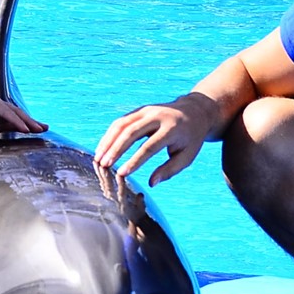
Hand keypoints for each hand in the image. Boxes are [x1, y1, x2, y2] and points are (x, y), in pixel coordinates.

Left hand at [0, 94, 44, 139]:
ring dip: (29, 123)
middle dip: (29, 121)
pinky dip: (21, 127)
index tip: (27, 129)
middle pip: (16, 113)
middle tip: (41, 128)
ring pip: (16, 118)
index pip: (7, 111)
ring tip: (43, 128)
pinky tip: (31, 131)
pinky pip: (11, 124)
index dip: (17, 120)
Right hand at [94, 93, 218, 184]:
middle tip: (104, 166)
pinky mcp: (140, 110)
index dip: (134, 161)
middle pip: (131, 132)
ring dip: (108, 141)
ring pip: (122, 124)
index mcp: (172, 129)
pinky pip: (121, 121)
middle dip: (115, 150)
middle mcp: (157, 116)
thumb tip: (151, 183)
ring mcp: (147, 111)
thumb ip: (169, 170)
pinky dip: (110, 135)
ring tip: (98, 158)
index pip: (149, 147)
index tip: (122, 174)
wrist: (194, 112)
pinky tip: (103, 148)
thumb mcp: (187, 156)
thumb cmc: (190, 139)